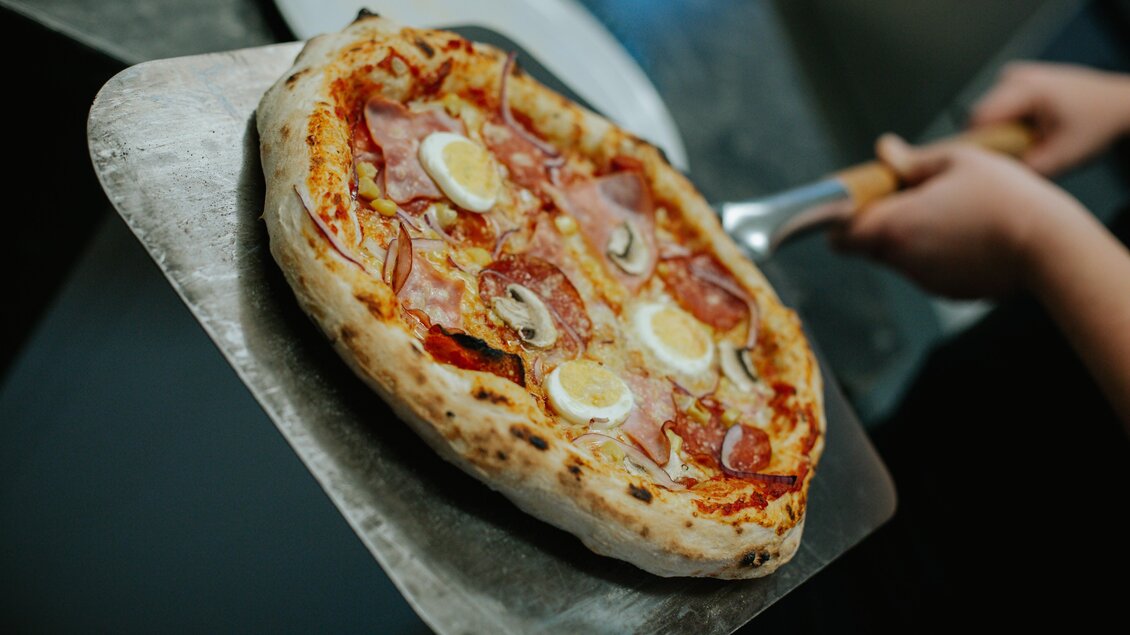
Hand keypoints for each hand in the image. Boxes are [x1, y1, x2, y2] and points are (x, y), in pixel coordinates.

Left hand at [832, 134, 1090, 298]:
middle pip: (869, 244)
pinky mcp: (949, 291)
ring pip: (900, 256)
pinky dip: (937, 251)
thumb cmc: (1006, 198)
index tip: (854, 201)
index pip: (840, 235)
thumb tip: (885, 149)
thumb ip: (914, 160)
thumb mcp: (959, 161)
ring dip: (911, 235)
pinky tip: (968, 232)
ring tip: (949, 209)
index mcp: (895, 227)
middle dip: (880, 221)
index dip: (841, 218)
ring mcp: (926, 280)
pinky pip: (929, 268)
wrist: (1050, 247)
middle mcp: (903, 260)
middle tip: (908, 195)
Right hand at [971, 62, 1129, 175]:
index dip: (977, 144)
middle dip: (991, 139)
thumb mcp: (1062, 157)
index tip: (990, 164)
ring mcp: (1015, 74)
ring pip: (987, 112)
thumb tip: (990, 173)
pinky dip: (1009, 121)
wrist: (1120, 103)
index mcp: (1027, 89)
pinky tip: (1029, 129)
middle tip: (1017, 155)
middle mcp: (1015, 76)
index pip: (979, 118)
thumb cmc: (1097, 125)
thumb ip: (1024, 169)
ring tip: (1027, 141)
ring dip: (1000, 131)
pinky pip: (998, 105)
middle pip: (980, 115)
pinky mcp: (1017, 77)